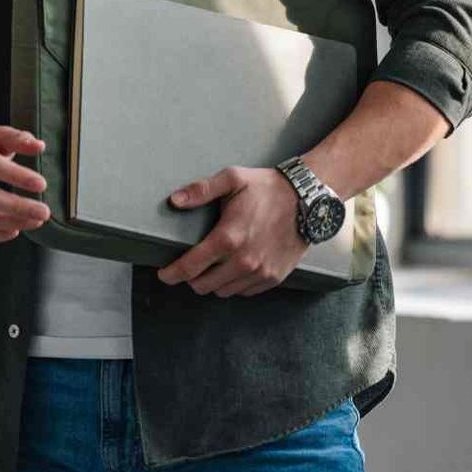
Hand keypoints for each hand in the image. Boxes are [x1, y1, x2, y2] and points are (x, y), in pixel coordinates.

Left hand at [157, 166, 306, 296]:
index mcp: (227, 238)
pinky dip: (233, 285)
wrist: (308, 201)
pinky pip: (244, 292)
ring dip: (212, 283)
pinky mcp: (274, 278)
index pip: (190, 267)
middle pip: (203, 285)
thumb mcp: (232, 179)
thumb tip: (174, 200)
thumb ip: (200, 190)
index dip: (171, 274)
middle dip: (190, 278)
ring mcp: (260, 272)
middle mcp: (243, 261)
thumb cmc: (267, 188)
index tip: (163, 274)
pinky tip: (230, 270)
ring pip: (223, 292)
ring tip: (209, 268)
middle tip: (187, 267)